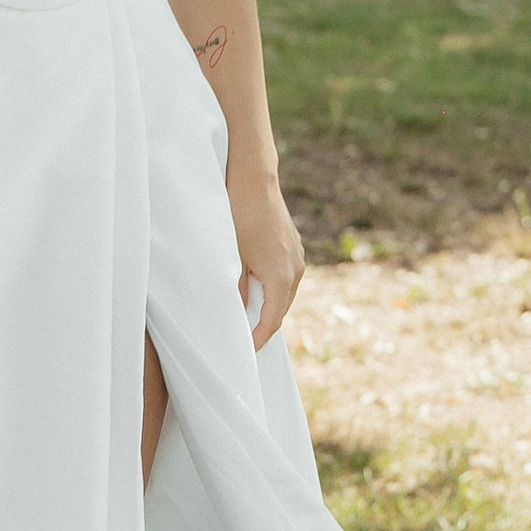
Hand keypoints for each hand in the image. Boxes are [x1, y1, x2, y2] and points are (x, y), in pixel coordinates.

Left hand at [227, 166, 304, 349]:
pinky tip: (257, 286)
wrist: (254, 181)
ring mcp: (297, 257)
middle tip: (246, 337)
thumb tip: (238, 310)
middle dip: (265, 324)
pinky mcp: (294, 246)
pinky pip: (286, 276)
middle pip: (281, 309)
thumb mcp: (232, 256)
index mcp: (281, 278)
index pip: (272, 320)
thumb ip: (237, 287)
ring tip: (250, 315)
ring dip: (270, 304)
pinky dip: (273, 287)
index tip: (246, 350)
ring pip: (285, 292)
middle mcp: (296, 271)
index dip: (259, 337)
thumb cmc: (239, 217)